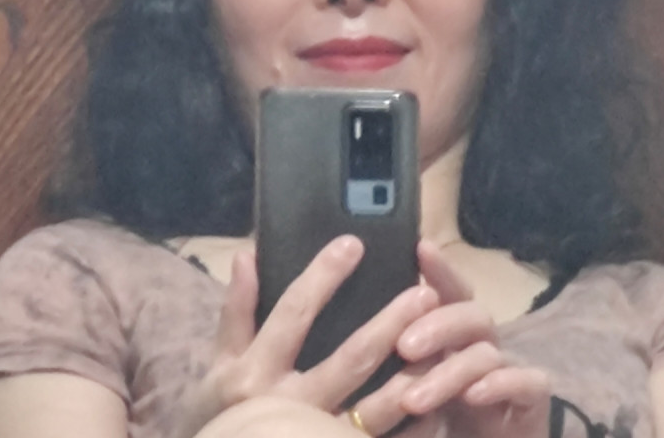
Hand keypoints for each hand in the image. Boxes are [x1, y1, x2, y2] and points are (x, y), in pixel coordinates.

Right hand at [181, 235, 438, 436]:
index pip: (295, 312)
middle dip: (390, 323)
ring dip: (413, 374)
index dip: (324, 276)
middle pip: (350, 358)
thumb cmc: (218, 414)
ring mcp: (318, 436)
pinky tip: (440, 402)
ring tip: (445, 343)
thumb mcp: (219, 361)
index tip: (353, 244)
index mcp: (256, 372)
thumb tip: (247, 255)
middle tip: (425, 293)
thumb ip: (236, 309)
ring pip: (377, 407)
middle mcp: (290, 404)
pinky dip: (416, 428)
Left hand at [372, 240, 549, 437]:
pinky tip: (472, 395)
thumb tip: (355, 323)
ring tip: (412, 399)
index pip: (449, 289)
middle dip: (436, 326)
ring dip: (448, 373)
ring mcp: (511, 366)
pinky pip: (525, 381)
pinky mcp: (533, 399)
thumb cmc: (442, 417)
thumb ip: (397, 349)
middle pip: (468, 313)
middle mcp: (483, 340)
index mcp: (455, 330)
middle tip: (403, 347)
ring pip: (485, 353)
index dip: (439, 267)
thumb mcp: (412, 381)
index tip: (420, 246)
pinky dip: (499, 384)